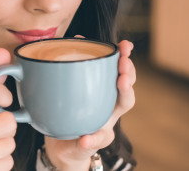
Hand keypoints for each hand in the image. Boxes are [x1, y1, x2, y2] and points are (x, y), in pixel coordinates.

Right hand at [44, 39, 135, 170]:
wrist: (61, 144)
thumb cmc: (75, 146)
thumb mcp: (81, 150)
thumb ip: (86, 145)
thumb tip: (85, 140)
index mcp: (110, 113)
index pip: (126, 100)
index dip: (126, 89)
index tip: (122, 80)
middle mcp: (105, 98)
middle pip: (123, 79)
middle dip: (126, 65)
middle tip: (124, 54)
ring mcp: (92, 87)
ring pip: (107, 68)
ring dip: (110, 53)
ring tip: (111, 41)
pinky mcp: (76, 80)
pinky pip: (84, 62)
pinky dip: (84, 49)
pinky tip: (78, 37)